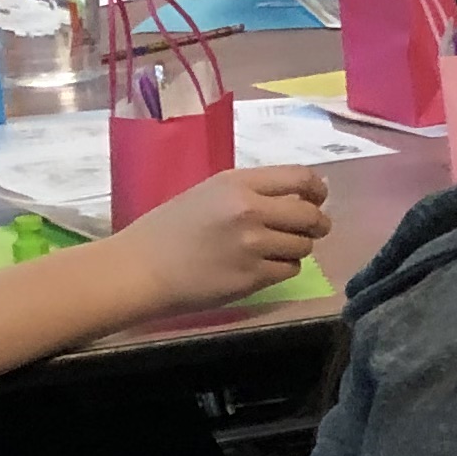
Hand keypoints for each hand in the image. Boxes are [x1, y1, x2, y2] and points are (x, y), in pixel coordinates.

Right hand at [117, 165, 328, 309]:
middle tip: (308, 231)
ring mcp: (252, 245)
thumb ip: (252, 192)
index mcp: (237, 183)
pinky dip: (281, 269)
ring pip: (303, 246)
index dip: (317, 190)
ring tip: (270, 250)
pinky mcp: (252, 277)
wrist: (139, 269)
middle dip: (316, 224)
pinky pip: (289, 270)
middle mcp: (249, 210)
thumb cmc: (169, 229)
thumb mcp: (209, 194)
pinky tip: (259, 267)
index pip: (301, 178)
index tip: (317, 199)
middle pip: (311, 216)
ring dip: (295, 249)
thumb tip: (300, 196)